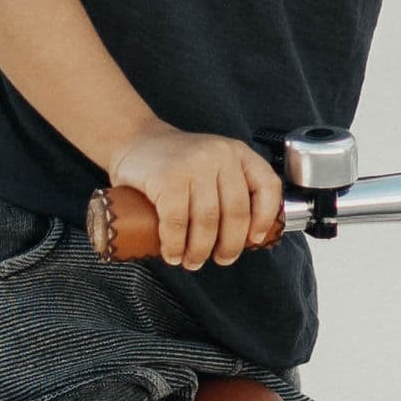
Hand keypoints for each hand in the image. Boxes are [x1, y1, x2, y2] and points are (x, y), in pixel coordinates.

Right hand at [107, 125, 284, 269]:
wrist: (133, 140)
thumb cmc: (174, 161)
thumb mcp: (212, 163)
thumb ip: (230, 186)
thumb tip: (245, 237)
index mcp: (238, 153)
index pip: (267, 186)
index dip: (266, 218)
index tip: (254, 240)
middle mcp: (219, 155)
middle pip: (236, 213)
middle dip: (229, 246)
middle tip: (219, 259)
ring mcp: (193, 165)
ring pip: (207, 221)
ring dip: (199, 250)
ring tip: (191, 261)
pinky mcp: (166, 178)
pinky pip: (177, 221)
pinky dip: (175, 245)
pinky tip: (172, 254)